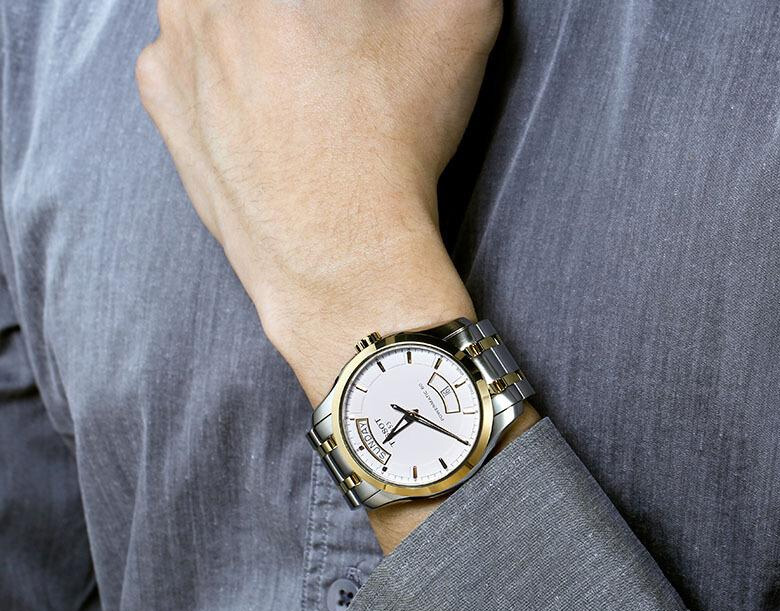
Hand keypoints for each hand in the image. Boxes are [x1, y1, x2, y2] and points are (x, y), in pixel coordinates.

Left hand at [135, 0, 537, 554]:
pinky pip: (187, 52)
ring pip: (216, 4)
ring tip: (305, 72)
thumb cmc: (392, 147)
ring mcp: (174, 38)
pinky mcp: (160, 94)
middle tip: (338, 45)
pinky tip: (269, 106)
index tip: (359, 25)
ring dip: (257, 19)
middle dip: (310, 18)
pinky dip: (222, 65)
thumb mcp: (457, 21)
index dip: (350, 10)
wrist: (340, 255)